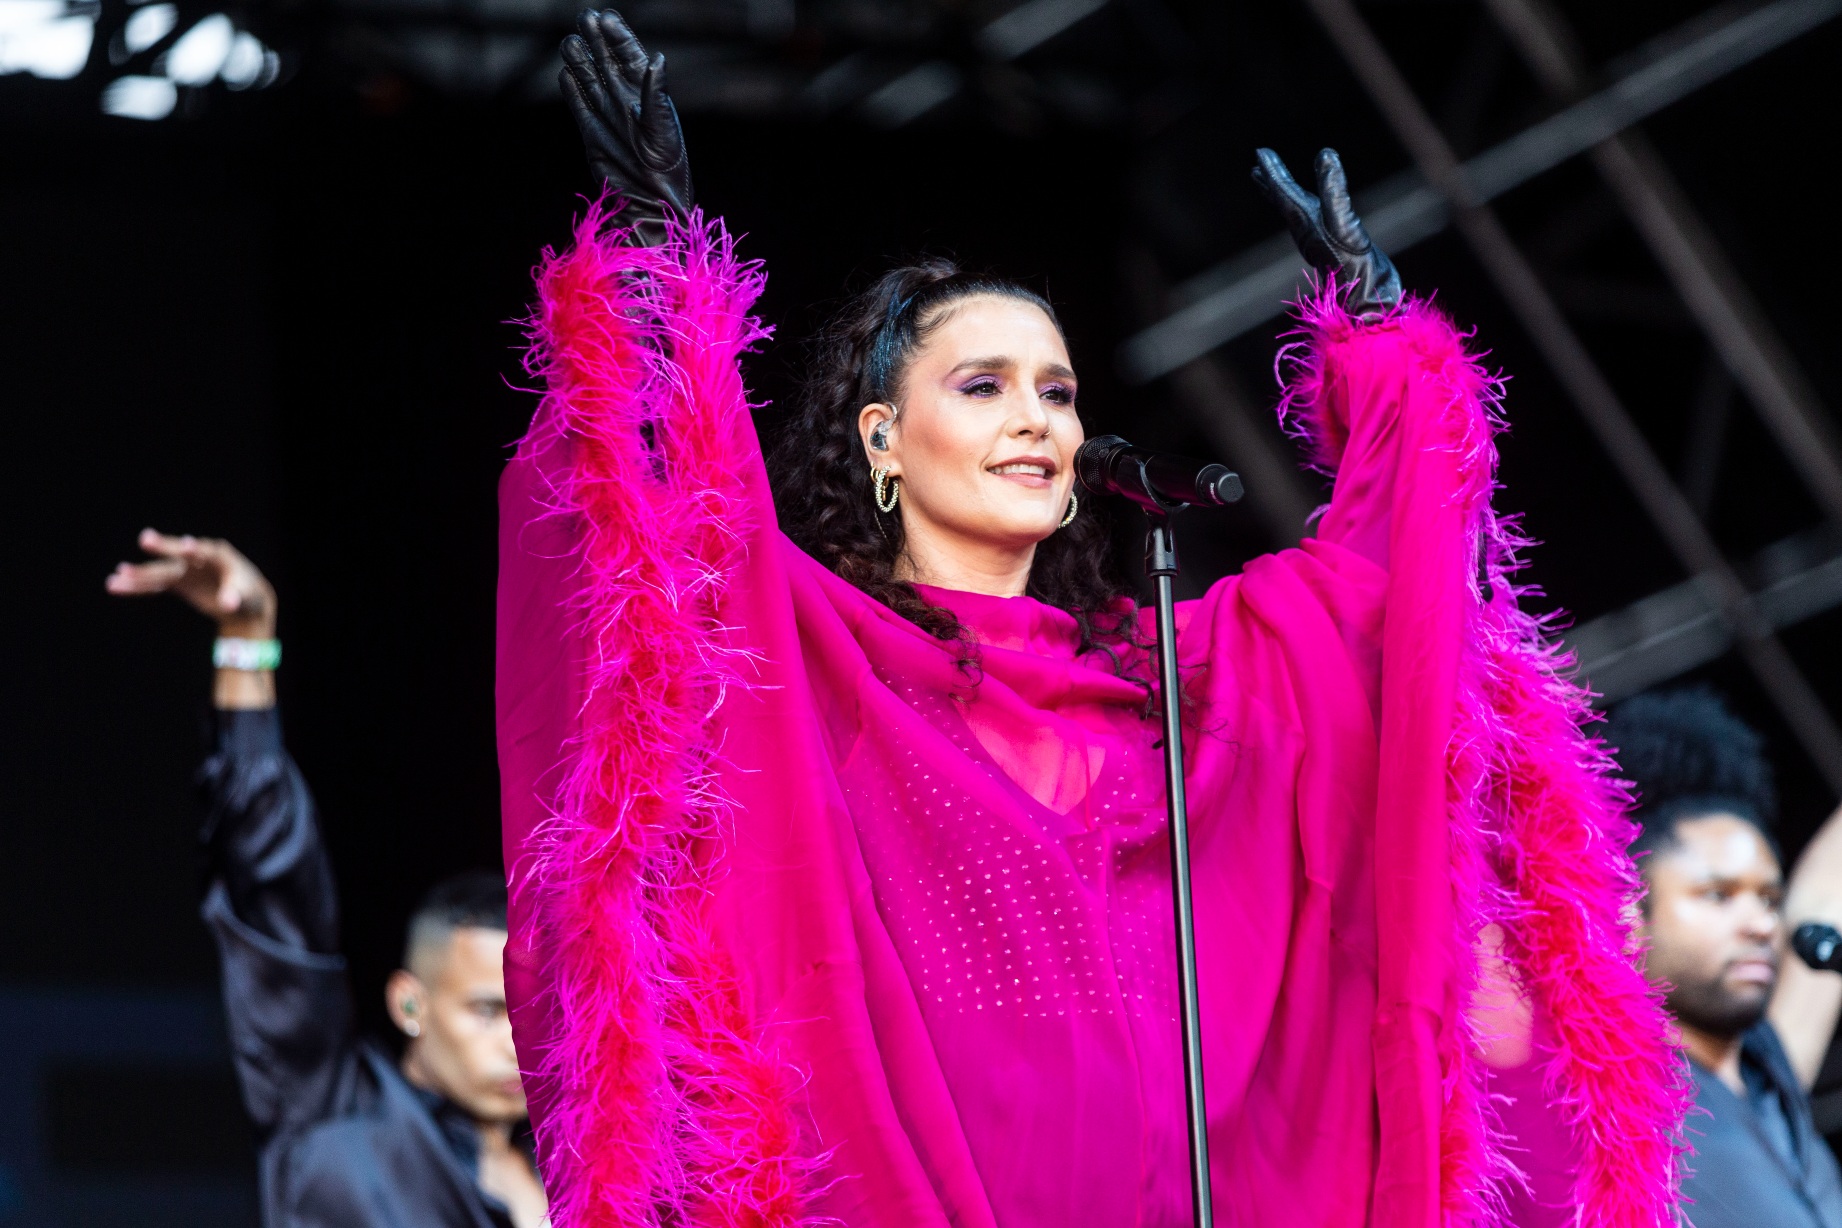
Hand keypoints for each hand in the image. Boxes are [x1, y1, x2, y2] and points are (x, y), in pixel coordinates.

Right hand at [106, 529, 276, 638]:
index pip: (205, 551)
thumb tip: (228, 604)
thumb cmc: (247, 593)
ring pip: (160, 571)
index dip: (195, 549)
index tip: (186, 544)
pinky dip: (137, 587)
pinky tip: (115, 586)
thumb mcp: (246, 596)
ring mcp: (185, 569)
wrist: (242, 599)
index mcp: (219, 555)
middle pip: (178, 553)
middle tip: (145, 538)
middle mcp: (198, 558)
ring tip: (116, 575)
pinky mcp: (177, 581)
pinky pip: (154, 584)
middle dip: (164, 547)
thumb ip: (235, 597)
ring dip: (140, 574)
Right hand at [560, 9, 693, 246]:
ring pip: (589, 77)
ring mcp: (607, 114)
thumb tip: (656, 58)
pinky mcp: (592, 132)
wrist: (650, 203)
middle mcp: (626, 99)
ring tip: (570, 41)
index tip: (606, 16)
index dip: (618, 35)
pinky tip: (565, 73)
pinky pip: (578, 103)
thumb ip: (655, 93)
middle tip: (585, 17)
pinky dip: (571, 89)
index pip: (630, 55)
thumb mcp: (663, 127)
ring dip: (579, 59)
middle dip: (596, 38)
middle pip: (606, 59)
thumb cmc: (666, 168)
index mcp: (648, 94)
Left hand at [1252, 147, 1400, 321]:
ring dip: (1283, 195)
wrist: (1365, 302)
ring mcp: (1318, 239)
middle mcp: (1307, 230)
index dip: (1273, 171)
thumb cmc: (1353, 268)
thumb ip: (1334, 190)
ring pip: (1295, 211)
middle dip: (1270, 183)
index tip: (1260, 152)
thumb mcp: (1344, 223)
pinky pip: (1311, 220)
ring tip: (1273, 182)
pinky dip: (1305, 207)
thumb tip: (1325, 154)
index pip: (1283, 192)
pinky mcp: (1332, 246)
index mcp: (1305, 223)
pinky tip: (1312, 209)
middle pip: (1283, 201)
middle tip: (1256, 166)